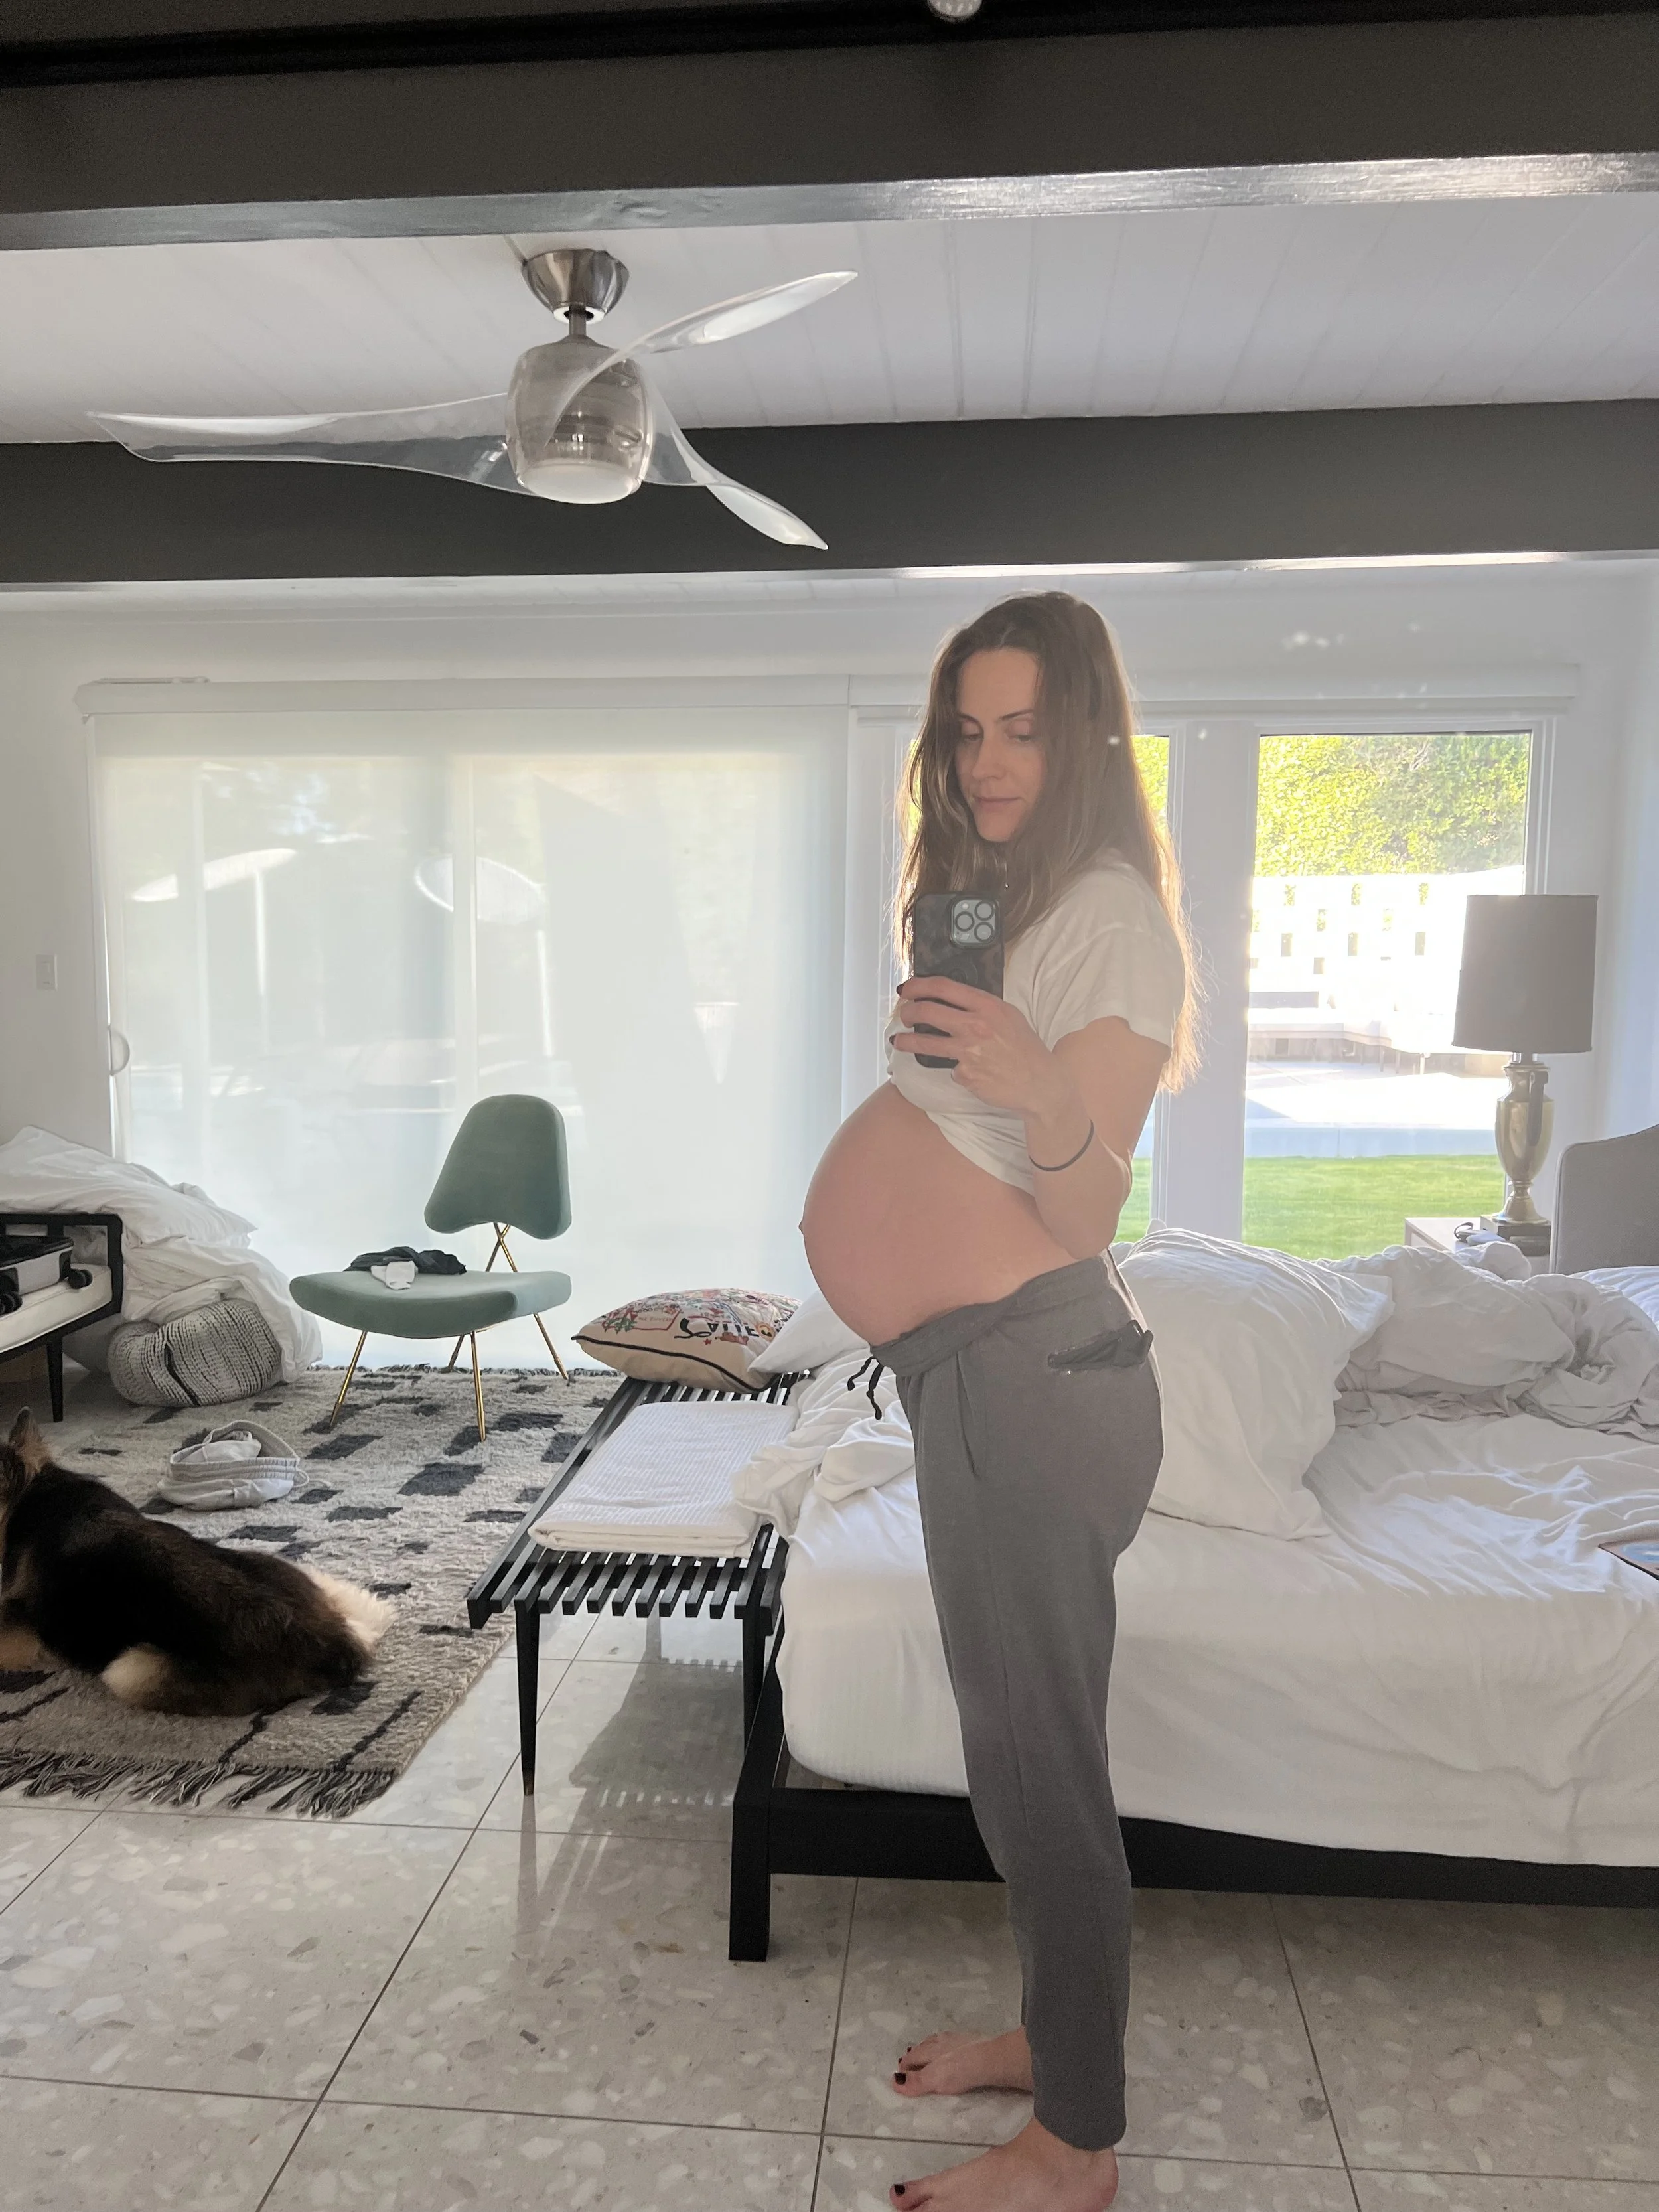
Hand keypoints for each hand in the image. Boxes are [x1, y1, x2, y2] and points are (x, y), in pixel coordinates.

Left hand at [891, 976, 1065, 1116]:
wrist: (1041, 1083)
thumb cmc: (1025, 1049)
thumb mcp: (1008, 1016)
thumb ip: (980, 1007)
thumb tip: (948, 1000)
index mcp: (988, 1006)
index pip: (943, 987)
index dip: (918, 986)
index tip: (906, 989)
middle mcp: (976, 1026)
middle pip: (927, 1011)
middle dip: (908, 1012)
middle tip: (904, 1016)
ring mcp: (969, 1051)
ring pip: (925, 1042)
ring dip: (905, 1041)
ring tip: (898, 1041)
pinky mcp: (965, 1075)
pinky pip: (947, 1068)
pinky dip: (951, 1068)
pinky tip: (966, 1070)